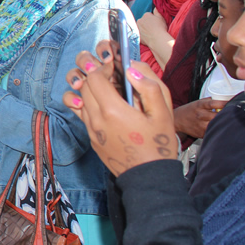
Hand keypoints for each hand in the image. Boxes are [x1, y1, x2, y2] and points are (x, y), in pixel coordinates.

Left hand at [63, 45, 177, 176]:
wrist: (148, 177)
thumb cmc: (159, 145)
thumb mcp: (164, 112)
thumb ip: (149, 86)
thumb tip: (131, 68)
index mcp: (113, 110)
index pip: (94, 77)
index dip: (104, 67)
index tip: (116, 67)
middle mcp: (96, 119)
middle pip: (84, 86)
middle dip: (95, 75)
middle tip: (112, 76)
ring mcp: (91, 130)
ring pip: (79, 99)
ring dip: (90, 89)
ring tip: (108, 90)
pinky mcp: (91, 138)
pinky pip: (82, 114)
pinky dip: (88, 104)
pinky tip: (105, 106)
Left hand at [137, 10, 171, 63]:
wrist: (157, 39)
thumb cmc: (161, 28)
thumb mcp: (161, 17)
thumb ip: (157, 11)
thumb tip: (155, 8)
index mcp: (146, 15)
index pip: (148, 15)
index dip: (152, 19)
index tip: (155, 23)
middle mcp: (140, 20)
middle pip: (143, 21)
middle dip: (146, 23)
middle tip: (153, 28)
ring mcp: (137, 28)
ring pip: (140, 27)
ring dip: (143, 29)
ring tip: (150, 33)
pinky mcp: (136, 35)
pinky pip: (139, 34)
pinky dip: (142, 35)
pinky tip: (147, 37)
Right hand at [173, 98, 225, 137]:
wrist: (177, 120)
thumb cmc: (189, 110)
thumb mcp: (197, 103)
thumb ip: (209, 101)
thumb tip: (223, 100)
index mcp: (199, 105)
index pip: (212, 104)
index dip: (223, 103)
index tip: (230, 103)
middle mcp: (199, 115)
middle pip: (216, 116)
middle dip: (224, 115)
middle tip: (230, 114)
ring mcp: (200, 125)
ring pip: (215, 125)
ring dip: (220, 123)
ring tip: (224, 121)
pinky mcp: (201, 133)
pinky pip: (211, 131)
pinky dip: (215, 129)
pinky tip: (216, 127)